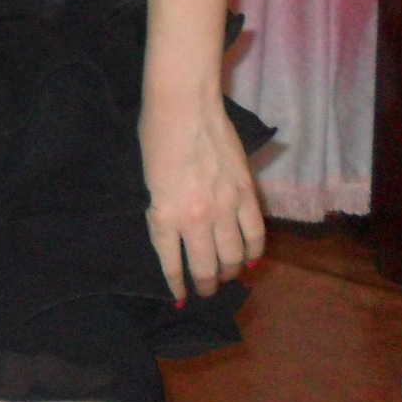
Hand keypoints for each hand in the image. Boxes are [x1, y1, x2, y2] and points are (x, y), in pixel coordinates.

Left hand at [140, 91, 263, 299]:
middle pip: (205, 265)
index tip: (179, 296)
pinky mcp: (245, 193)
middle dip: (206, 284)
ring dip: (231, 271)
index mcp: (164, 215)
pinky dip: (254, 250)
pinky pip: (254, 232)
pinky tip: (251, 259)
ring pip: (233, 255)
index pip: (170, 262)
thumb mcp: (147, 180)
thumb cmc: (154, 135)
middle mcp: (195, 218)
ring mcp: (224, 206)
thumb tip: (172, 232)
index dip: (176, 284)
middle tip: (206, 291)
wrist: (185, 105)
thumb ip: (161, 208)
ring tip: (228, 277)